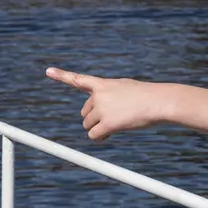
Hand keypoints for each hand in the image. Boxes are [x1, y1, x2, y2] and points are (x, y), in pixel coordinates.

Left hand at [46, 67, 168, 140]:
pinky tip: (111, 134)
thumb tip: (104, 115)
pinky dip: (100, 137)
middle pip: (85, 112)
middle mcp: (99, 95)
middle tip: (114, 117)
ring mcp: (102, 109)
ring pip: (88, 124)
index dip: (62, 75)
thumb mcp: (127, 89)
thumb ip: (111, 97)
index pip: (79, 79)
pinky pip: (93, 135)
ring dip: (99, 128)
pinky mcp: (107, 123)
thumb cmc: (148, 96)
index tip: (48, 70)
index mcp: (104, 84)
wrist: (159, 102)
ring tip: (118, 123)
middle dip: (95, 117)